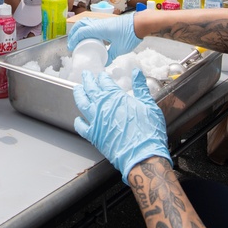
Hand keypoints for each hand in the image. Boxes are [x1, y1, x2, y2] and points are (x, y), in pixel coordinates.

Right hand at [67, 14, 140, 62]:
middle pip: (81, 24)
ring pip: (86, 22)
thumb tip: (104, 63)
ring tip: (79, 40)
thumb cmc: (130, 34)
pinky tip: (91, 37)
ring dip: (80, 30)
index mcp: (99, 29)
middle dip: (74, 33)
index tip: (72, 47)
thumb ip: (110, 56)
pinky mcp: (107, 22)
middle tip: (73, 43)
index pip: (81, 31)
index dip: (74, 39)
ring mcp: (103, 21)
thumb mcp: (119, 49)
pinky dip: (88, 29)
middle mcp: (99, 23)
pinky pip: (93, 24)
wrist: (141, 23)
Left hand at [73, 70, 171, 184]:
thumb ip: (141, 87)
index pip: (105, 82)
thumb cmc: (149, 131)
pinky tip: (78, 118)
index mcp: (116, 97)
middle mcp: (102, 106)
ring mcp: (96, 121)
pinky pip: (81, 127)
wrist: (143, 155)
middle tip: (86, 74)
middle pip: (91, 89)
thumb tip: (136, 72)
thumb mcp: (149, 105)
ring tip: (77, 89)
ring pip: (82, 103)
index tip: (101, 75)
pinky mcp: (93, 136)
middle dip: (88, 80)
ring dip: (79, 94)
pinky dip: (78, 121)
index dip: (102, 78)